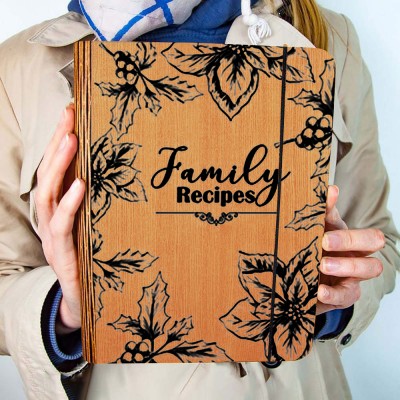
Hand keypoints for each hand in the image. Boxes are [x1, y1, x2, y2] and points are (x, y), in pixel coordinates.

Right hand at [35, 104, 84, 333]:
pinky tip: (79, 186)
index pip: (55, 170)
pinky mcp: (62, 255)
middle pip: (48, 175)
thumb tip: (125, 175)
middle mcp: (50, 219)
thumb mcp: (94, 226)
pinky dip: (69, 205)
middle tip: (69, 116)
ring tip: (70, 140)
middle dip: (57, 144)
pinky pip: (61, 226)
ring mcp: (52, 237)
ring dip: (58, 166)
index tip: (72, 112)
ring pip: (48, 195)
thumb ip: (99, 204)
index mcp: (58, 211)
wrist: (84, 302)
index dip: (59, 141)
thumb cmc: (91, 259)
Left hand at [316, 185, 384, 314]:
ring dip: (346, 266)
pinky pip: (346, 297)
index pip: (365, 230)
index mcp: (351, 238)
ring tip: (322, 265)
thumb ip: (322, 213)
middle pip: (373, 244)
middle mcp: (358, 255)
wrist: (304, 279)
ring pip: (368, 269)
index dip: (350, 228)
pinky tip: (320, 291)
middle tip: (325, 242)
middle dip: (350, 241)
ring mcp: (354, 276)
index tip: (326, 226)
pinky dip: (333, 295)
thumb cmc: (314, 250)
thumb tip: (329, 189)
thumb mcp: (316, 231)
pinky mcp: (344, 296)